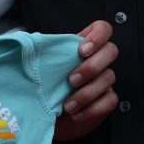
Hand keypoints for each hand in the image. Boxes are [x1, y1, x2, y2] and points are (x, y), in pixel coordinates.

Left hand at [54, 20, 117, 140]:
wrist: (48, 115)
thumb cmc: (45, 86)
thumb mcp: (43, 67)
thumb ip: (44, 53)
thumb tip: (32, 44)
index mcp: (84, 45)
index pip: (103, 29)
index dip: (98, 36)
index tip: (82, 50)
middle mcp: (98, 59)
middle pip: (111, 51)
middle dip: (91, 66)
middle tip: (71, 80)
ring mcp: (105, 79)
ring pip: (109, 77)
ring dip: (87, 93)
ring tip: (67, 105)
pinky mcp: (107, 99)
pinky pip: (110, 101)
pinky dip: (92, 109)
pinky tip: (76, 114)